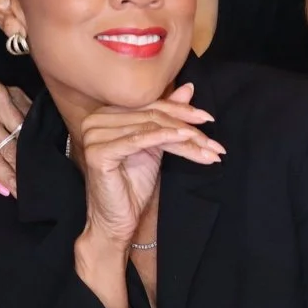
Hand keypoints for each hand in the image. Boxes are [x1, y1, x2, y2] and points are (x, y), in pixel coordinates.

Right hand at [0, 78, 30, 196]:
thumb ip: (19, 104)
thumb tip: (39, 124)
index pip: (19, 126)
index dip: (30, 146)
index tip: (41, 162)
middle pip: (6, 144)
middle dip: (20, 167)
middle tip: (34, 183)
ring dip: (6, 177)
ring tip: (19, 191)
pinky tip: (1, 188)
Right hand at [76, 83, 224, 245]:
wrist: (117, 220)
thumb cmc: (133, 185)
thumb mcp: (156, 146)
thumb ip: (168, 117)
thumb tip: (189, 87)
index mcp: (106, 114)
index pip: (150, 105)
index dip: (181, 110)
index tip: (209, 118)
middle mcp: (96, 120)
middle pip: (152, 116)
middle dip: (187, 127)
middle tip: (213, 139)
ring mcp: (94, 135)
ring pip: (150, 127)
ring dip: (184, 137)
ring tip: (208, 147)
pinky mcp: (98, 153)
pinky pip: (138, 140)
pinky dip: (164, 137)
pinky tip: (185, 139)